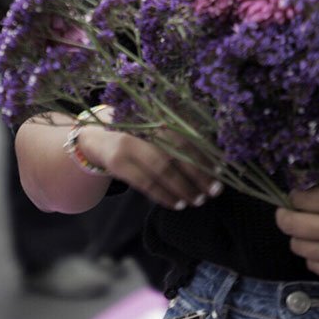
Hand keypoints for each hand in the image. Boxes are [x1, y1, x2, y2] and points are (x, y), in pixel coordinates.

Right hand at [78, 123, 220, 211]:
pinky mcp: (117, 163)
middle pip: (175, 152)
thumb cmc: (137, 133)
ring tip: (198, 200)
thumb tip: (214, 157)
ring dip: (182, 188)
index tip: (221, 171)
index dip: (204, 154)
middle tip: (214, 191)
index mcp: (156, 115)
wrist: (97, 136)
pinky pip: (145, 183)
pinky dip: (163, 195)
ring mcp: (128, 144)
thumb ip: (179, 135)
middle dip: (197, 174)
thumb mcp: (155, 126)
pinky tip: (177, 203)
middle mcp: (142, 126)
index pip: (186, 136)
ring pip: (161, 169)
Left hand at [276, 167, 318, 284]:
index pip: (301, 199)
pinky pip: (315, 266)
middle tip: (288, 213)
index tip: (297, 195)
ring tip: (309, 231)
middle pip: (291, 225)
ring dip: (300, 237)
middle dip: (285, 216)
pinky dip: (315, 256)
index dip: (295, 196)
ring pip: (299, 247)